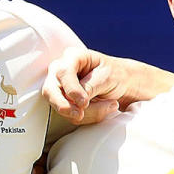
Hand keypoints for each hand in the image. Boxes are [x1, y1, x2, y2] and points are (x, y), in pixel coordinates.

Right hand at [42, 47, 173, 124]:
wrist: (123, 84)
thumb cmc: (116, 74)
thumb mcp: (107, 77)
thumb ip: (90, 87)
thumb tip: (77, 102)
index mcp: (72, 57)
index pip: (63, 72)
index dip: (71, 89)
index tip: (84, 102)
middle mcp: (61, 71)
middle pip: (50, 91)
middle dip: (64, 106)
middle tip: (79, 116)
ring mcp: (61, 88)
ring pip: (61, 107)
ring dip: (87, 113)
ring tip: (111, 105)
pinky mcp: (66, 103)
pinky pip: (70, 116)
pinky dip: (89, 117)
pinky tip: (105, 108)